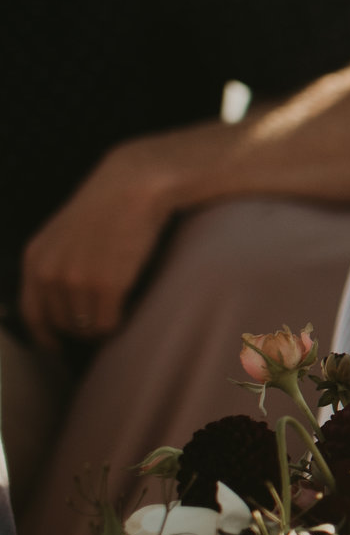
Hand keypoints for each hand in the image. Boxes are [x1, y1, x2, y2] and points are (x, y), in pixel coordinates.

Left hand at [19, 140, 180, 347]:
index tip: (58, 346)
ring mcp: (76, 280)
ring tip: (115, 313)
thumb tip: (63, 302)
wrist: (133, 188)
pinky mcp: (106, 285)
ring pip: (84, 327)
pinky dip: (116, 324)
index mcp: (35, 259)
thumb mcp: (64, 234)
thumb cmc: (107, 208)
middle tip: (99, 324)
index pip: (31, 314)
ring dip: (100, 327)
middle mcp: (49, 273)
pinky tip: (125, 311)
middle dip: (79, 330)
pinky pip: (107, 323)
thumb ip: (55, 264)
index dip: (45, 336)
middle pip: (60, 324)